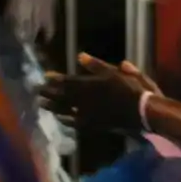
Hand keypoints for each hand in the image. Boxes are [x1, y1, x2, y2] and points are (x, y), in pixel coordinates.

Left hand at [40, 53, 154, 132]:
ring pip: (65, 109)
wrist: (144, 112)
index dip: (55, 79)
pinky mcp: (93, 125)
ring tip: (41, 104)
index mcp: (92, 84)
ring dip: (52, 106)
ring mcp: (88, 114)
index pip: (68, 81)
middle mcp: (86, 100)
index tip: (44, 76)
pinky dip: (65, 120)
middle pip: (63, 96)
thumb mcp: (119, 72)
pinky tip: (59, 119)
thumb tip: (80, 56)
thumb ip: (98, 65)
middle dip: (49, 93)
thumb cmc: (135, 88)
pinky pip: (74, 123)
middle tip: (36, 91)